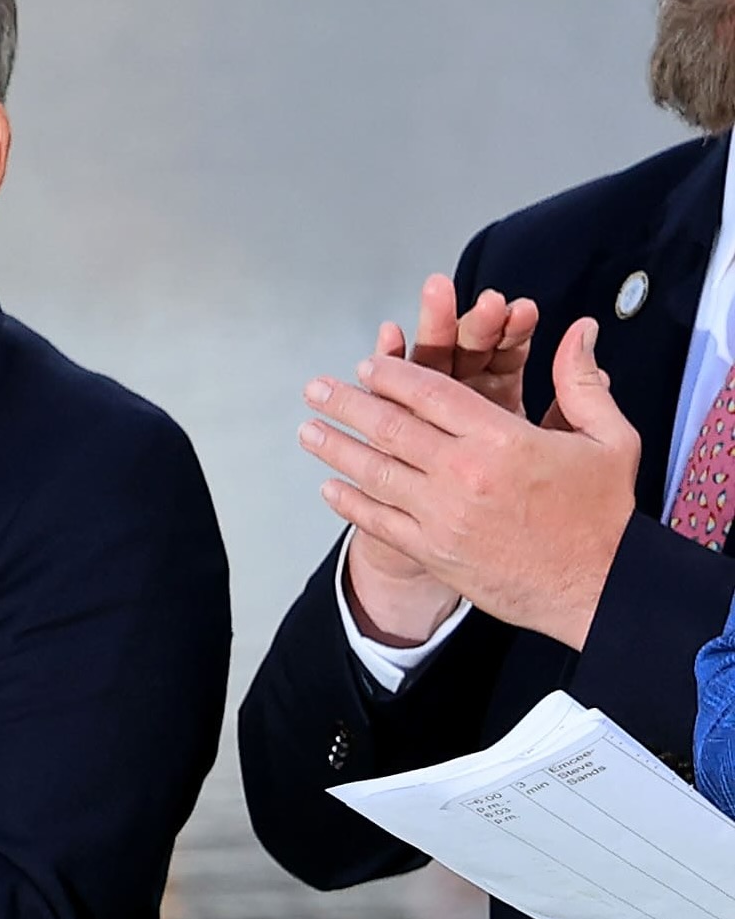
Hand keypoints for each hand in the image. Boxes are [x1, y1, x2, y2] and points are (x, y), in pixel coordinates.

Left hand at [301, 319, 638, 651]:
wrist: (601, 587)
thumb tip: (578, 331)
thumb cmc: (604, 513)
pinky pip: (379, 521)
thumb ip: (582, 382)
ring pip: (375, 472)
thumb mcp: (609, 438)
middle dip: (346, 404)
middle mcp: (464, 473)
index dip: (394, 375)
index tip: (368, 364)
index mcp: (503, 439)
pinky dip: (350, 503)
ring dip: (336, 449)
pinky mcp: (433, 551)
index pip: (432, 393)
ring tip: (308, 431)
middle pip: (390, 428)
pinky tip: (330, 488)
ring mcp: (443, 515)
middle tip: (316, 389)